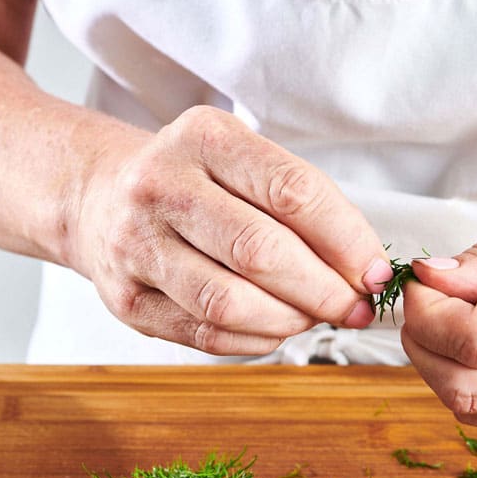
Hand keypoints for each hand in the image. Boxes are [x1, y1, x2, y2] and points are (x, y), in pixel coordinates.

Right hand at [66, 105, 389, 354]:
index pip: (294, 193)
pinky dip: (257, 339)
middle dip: (325, 290)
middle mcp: (161, 184)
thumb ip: (309, 208)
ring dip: (291, 320)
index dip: (348, 242)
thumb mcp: (248, 162)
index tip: (376, 272)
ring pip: (230, 302)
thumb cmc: (198, 181)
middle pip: (262, 253)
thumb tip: (367, 273)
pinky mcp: (125, 298)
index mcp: (204, 138)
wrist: (100, 193)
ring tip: (313, 316)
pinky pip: (207, 335)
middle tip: (353, 306)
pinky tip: (275, 327)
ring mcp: (135, 243)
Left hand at [401, 198, 476, 433]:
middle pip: (459, 386)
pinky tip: (459, 344)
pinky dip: (457, 380)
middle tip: (424, 295)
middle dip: (423, 339)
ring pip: (467, 406)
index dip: (429, 309)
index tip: (423, 276)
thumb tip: (431, 276)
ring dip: (436, 361)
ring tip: (438, 316)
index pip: (469, 340)